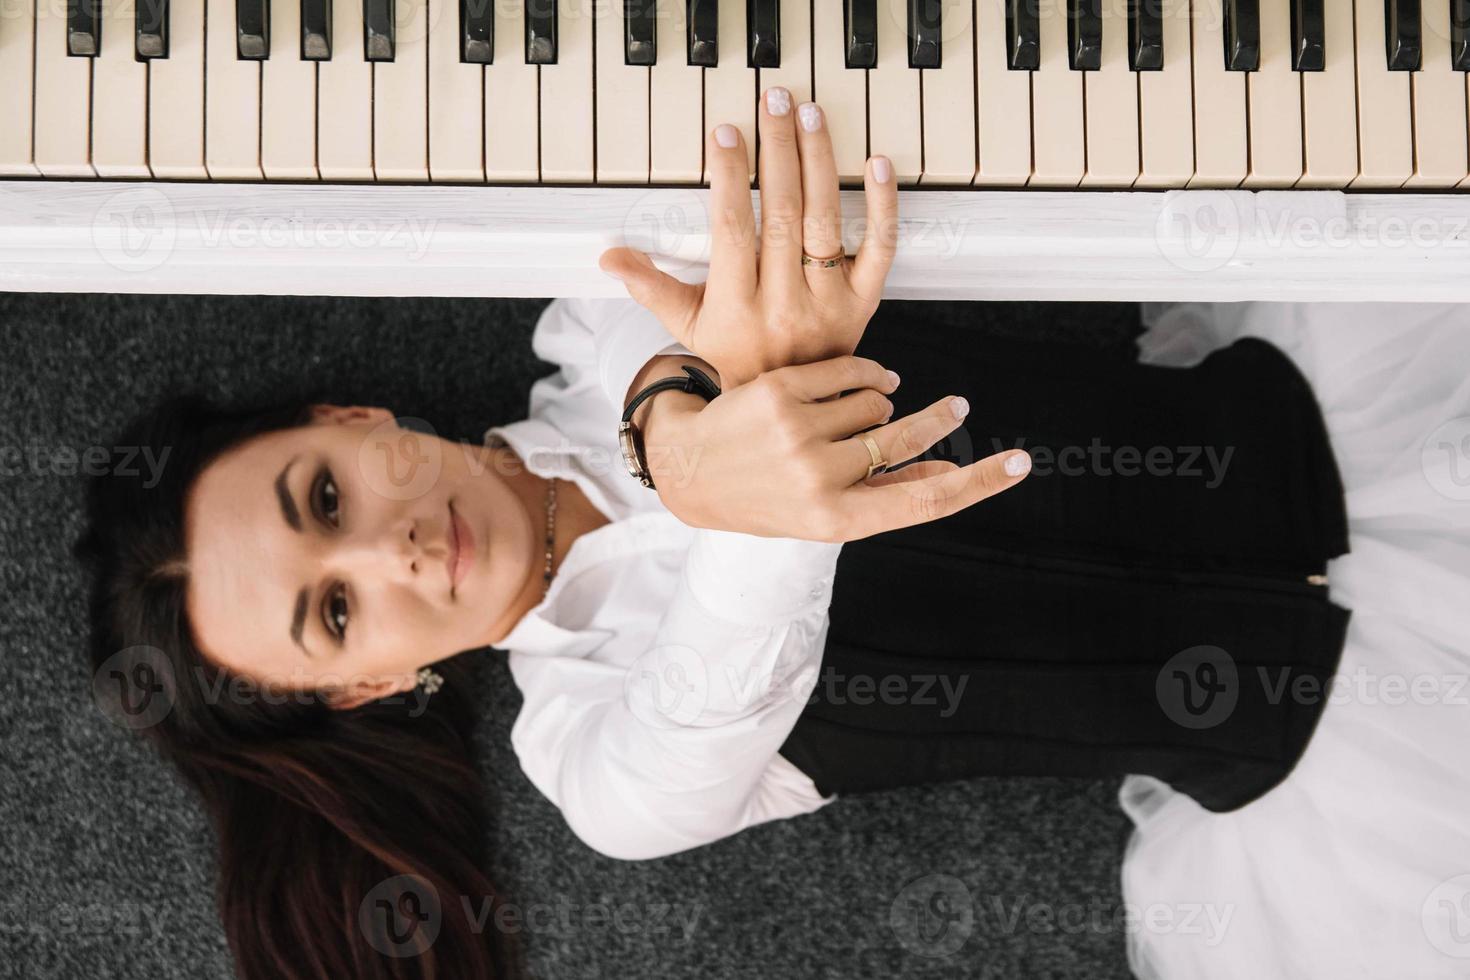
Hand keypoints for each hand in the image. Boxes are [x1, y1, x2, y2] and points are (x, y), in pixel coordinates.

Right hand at [599, 89, 898, 389]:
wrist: (791, 407)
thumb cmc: (738, 354)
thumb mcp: (688, 326)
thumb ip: (650, 287)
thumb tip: (610, 256)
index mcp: (737, 307)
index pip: (732, 229)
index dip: (730, 177)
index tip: (726, 134)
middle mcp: (784, 303)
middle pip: (782, 213)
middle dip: (777, 149)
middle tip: (773, 102)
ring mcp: (828, 302)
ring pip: (825, 219)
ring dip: (819, 160)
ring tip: (809, 116)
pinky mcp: (865, 301)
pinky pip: (879, 248)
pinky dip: (883, 205)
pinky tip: (877, 165)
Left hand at [643, 355, 1032, 541]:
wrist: (691, 470)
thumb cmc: (764, 497)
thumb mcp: (822, 516)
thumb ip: (885, 497)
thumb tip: (948, 474)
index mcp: (835, 521)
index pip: (924, 501)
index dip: (978, 483)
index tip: (1017, 465)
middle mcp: (818, 480)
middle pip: (906, 437)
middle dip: (938, 419)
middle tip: (956, 406)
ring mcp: (797, 434)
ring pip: (877, 402)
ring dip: (874, 405)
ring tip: (846, 419)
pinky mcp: (779, 391)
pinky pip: (850, 372)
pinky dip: (863, 375)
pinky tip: (858, 382)